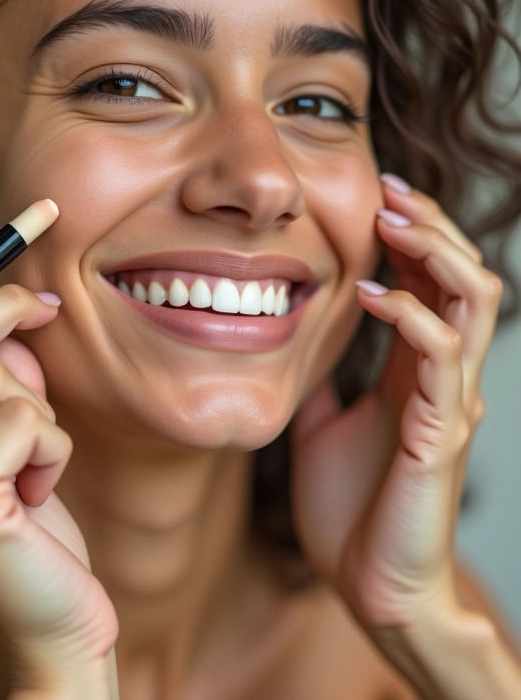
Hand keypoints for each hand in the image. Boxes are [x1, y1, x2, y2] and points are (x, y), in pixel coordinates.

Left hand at [288, 175, 501, 630]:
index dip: (412, 238)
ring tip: (389, 220)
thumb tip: (299, 346)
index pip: (431, 284)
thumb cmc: (348, 509)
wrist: (367, 582)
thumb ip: (325, 382)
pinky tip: (367, 294)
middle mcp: (441, 379)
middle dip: (430, 225)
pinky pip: (441, 352)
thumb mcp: (323, 426)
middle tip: (388, 188)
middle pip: (461, 276)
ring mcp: (448, 402)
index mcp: (413, 373)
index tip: (375, 199)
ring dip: (432, 251)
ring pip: (471, 300)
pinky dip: (407, 312)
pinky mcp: (442, 431)